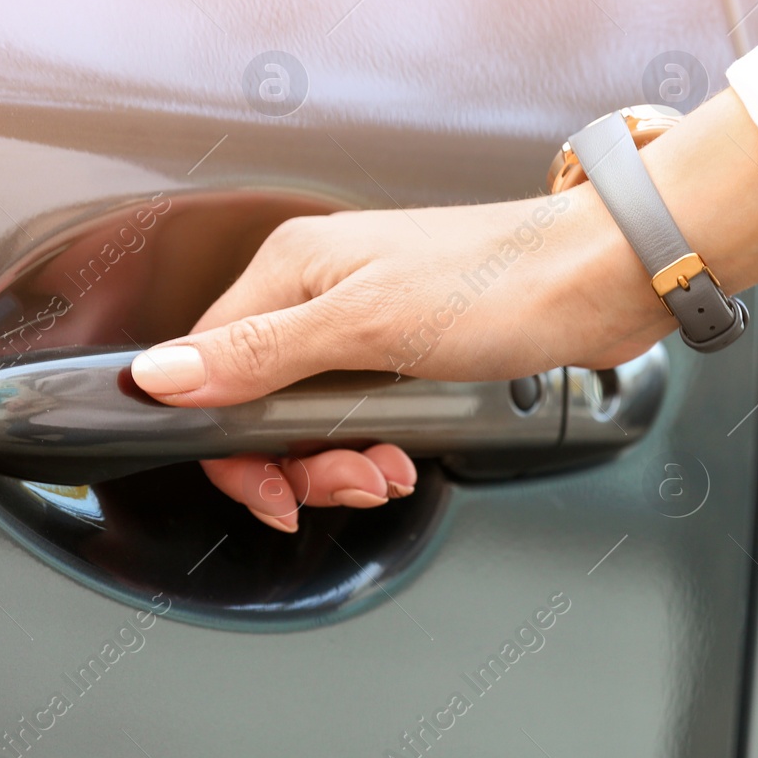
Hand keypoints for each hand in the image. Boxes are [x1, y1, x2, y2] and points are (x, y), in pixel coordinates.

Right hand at [131, 88, 757, 531]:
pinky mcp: (405, 348)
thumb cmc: (501, 282)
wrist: (599, 279)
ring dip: (336, 461)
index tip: (271, 488)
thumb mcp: (364, 325)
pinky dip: (371, 447)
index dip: (229, 443)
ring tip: (381, 475)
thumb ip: (258, 356)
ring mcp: (363, 319)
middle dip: (293, 461)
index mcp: (291, 269)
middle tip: (340, 486)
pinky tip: (402, 459)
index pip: (205, 368)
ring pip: (308, 415)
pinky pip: (357, 413)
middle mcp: (319, 289)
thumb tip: (158, 375)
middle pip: (256, 401)